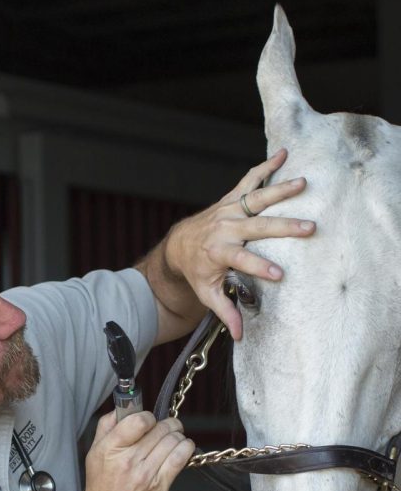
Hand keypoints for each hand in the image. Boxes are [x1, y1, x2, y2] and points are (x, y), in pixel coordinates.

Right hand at [81, 411, 193, 490]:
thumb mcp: (94, 452)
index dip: (148, 417)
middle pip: (160, 429)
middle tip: (165, 427)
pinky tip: (181, 447)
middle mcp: (129, 461)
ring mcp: (146, 474)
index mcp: (111, 449)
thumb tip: (123, 407)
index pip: (139, 421)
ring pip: (173, 440)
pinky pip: (181, 457)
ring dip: (176, 435)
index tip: (148, 421)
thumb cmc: (102, 484)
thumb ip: (107, 425)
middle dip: (166, 424)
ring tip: (172, 438)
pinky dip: (185, 447)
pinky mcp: (161, 485)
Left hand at [165, 148, 314, 339]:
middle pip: (256, 227)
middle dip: (283, 228)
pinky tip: (284, 154)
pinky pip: (249, 180)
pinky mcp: (231, 198)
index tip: (279, 275)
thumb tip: (240, 336)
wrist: (180, 244)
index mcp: (218, 253)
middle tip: (309, 228)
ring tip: (304, 184)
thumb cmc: (197, 272)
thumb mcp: (207, 294)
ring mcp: (228, 210)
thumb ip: (225, 312)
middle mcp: (224, 228)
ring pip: (256, 199)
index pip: (241, 260)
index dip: (258, 267)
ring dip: (281, 191)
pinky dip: (266, 166)